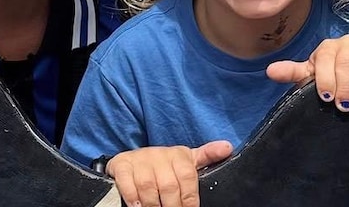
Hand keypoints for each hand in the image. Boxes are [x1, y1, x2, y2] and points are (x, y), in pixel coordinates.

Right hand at [106, 141, 231, 206]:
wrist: (131, 159)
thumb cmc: (164, 166)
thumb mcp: (186, 160)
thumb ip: (207, 156)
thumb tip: (227, 147)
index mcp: (178, 154)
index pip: (188, 176)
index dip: (190, 198)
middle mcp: (159, 154)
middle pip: (168, 185)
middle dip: (172, 206)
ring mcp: (139, 159)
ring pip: (148, 187)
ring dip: (152, 205)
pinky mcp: (121, 165)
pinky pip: (127, 183)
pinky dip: (133, 198)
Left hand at [267, 36, 348, 111]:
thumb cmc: (333, 74)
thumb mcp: (313, 73)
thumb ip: (294, 72)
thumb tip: (270, 71)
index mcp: (327, 48)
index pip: (324, 59)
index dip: (325, 79)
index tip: (327, 98)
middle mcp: (348, 43)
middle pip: (347, 61)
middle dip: (345, 85)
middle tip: (346, 105)